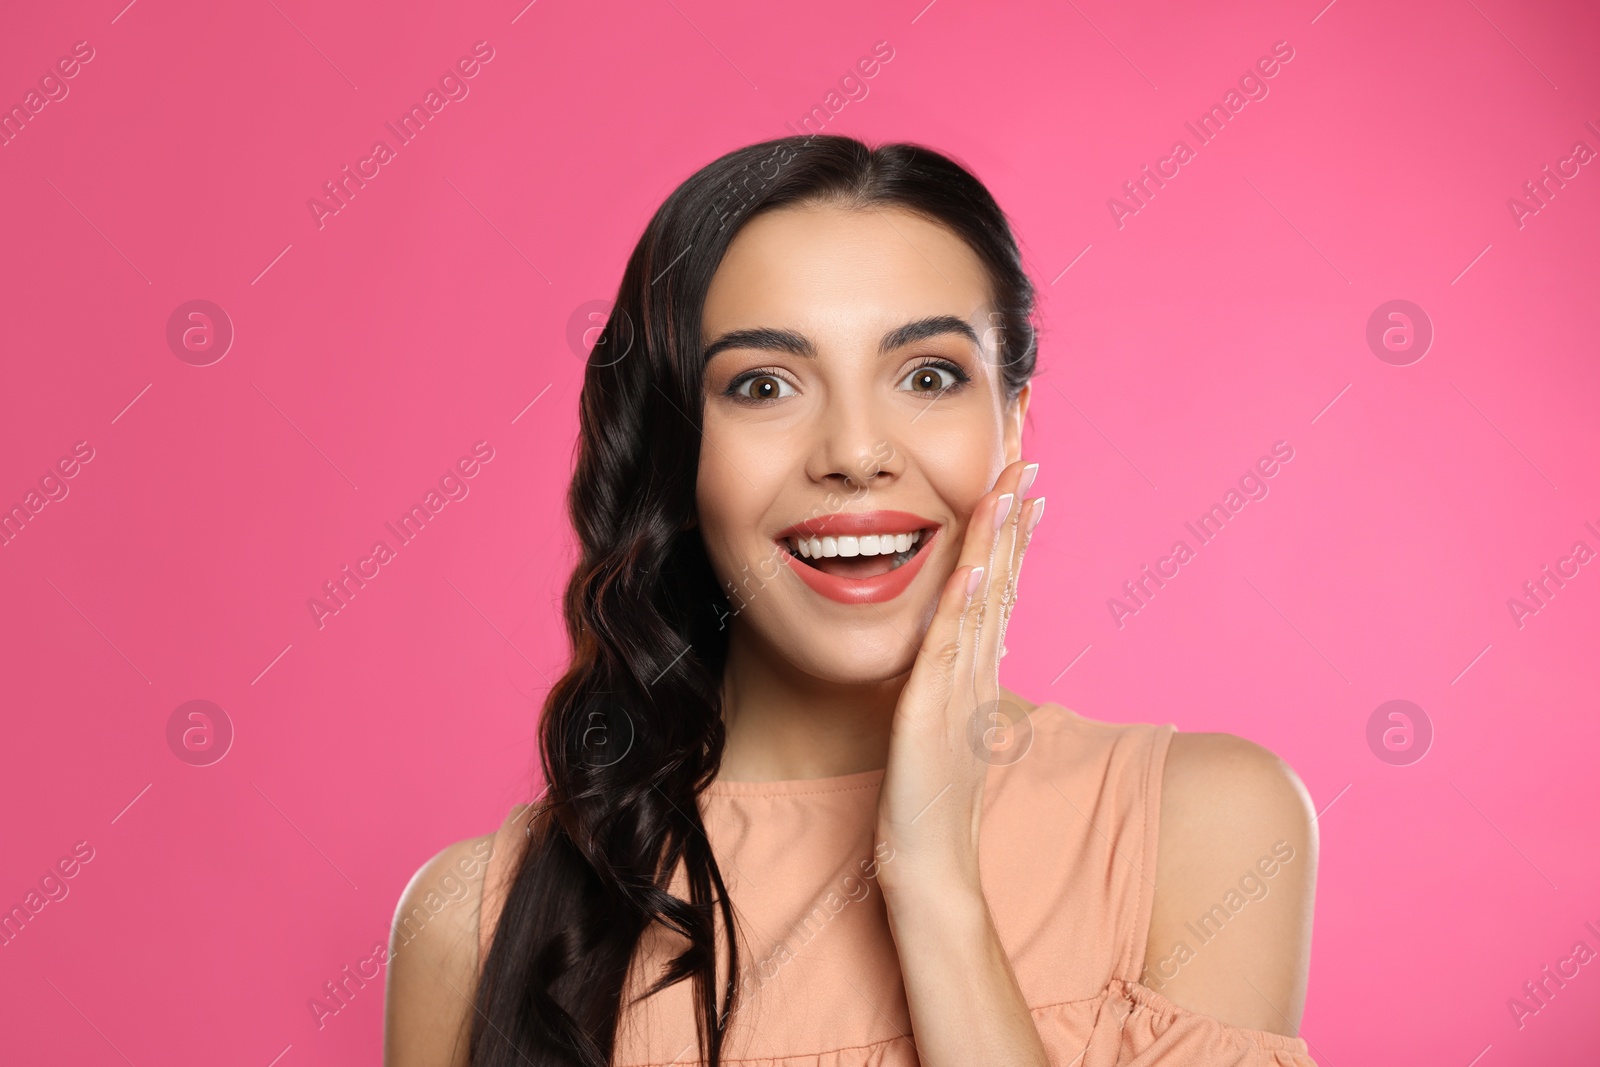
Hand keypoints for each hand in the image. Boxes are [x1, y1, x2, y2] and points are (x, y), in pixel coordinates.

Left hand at [875, 459, 1044, 898]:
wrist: (929, 866)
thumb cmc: (930, 804)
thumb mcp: (943, 730)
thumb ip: (952, 689)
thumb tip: (956, 659)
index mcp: (976, 672)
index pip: (997, 588)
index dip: (1012, 537)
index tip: (1025, 488)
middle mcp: (976, 671)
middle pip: (999, 581)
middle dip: (1013, 519)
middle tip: (1029, 462)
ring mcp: (958, 688)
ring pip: (980, 601)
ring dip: (995, 543)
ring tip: (1011, 487)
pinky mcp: (931, 711)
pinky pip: (947, 647)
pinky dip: (960, 604)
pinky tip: (968, 565)